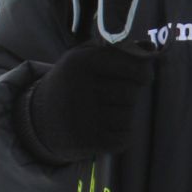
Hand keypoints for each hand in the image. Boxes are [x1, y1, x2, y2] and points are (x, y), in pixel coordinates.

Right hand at [24, 40, 155, 165]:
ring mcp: (84, 118)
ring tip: (103, 110)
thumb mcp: (85, 58)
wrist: (40, 118)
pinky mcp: (88, 142)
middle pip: (131, 92)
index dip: (143, 71)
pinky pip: (125, 137)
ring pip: (129, 115)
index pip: (131, 66)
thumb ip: (118, 51)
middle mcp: (80, 89)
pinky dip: (121, 133)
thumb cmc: (71, 82)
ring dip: (124, 113)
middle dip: (129, 92)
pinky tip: (103, 126)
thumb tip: (151, 49)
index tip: (144, 75)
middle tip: (112, 93)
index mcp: (80, 62)